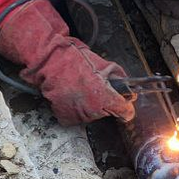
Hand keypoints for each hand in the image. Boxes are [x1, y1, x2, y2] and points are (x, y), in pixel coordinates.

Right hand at [0, 0, 135, 124]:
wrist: (51, 62)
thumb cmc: (77, 60)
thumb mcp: (104, 63)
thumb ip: (118, 77)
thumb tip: (126, 85)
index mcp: (105, 97)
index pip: (125, 112)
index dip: (126, 107)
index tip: (125, 103)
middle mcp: (93, 110)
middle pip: (107, 112)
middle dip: (105, 102)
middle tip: (96, 87)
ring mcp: (79, 116)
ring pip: (92, 115)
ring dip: (90, 105)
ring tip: (81, 89)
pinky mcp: (66, 118)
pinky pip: (76, 116)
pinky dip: (75, 108)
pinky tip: (72, 95)